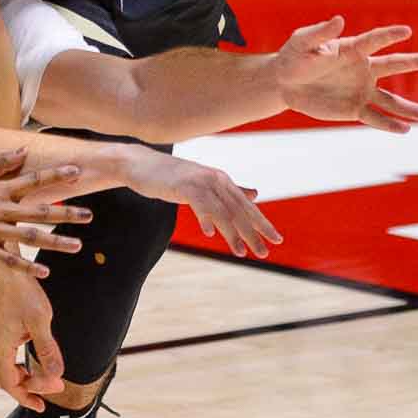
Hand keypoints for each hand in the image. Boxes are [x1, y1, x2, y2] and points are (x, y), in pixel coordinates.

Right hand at [0, 148, 92, 277]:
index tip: (78, 173)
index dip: (56, 176)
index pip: (33, 180)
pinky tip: (45, 271)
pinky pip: (8, 259)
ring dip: (54, 241)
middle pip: (38, 211)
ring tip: (77, 245)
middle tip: (89, 216)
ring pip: (28, 237)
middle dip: (66, 213)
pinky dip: (27, 266)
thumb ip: (1, 161)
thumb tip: (24, 150)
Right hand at [0, 263, 64, 412]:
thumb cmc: (20, 289)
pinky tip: (26, 348)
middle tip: (45, 385)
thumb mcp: (40, 320)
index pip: (12, 385)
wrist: (0, 263)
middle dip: (22, 388)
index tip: (51, 396)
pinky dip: (10, 361)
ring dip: (15, 374)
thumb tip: (57, 376)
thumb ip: (48, 351)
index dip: (30, 396)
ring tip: (36, 370)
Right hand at [121, 147, 282, 257]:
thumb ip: (229, 190)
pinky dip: (205, 218)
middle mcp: (216, 180)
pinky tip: (209, 233)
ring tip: (241, 253)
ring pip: (222, 211)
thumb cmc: (171, 177)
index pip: (247, 205)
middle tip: (264, 253)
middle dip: (253, 233)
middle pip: (238, 210)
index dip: (262, 223)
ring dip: (232, 233)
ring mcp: (200, 182)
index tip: (276, 240)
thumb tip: (255, 194)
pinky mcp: (183, 185)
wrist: (141, 164)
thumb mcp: (204, 184)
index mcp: (222, 181)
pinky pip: (199, 204)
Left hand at [274, 16, 417, 132]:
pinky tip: (405, 129)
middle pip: (392, 65)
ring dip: (410, 108)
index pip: (374, 41)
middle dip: (411, 62)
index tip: (406, 31)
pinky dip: (390, 124)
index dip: (389, 35)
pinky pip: (375, 117)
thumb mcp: (303, 42)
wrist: (285, 82)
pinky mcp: (353, 108)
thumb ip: (320, 33)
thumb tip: (339, 19)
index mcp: (352, 49)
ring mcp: (361, 90)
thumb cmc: (294, 56)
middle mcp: (363, 69)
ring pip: (390, 100)